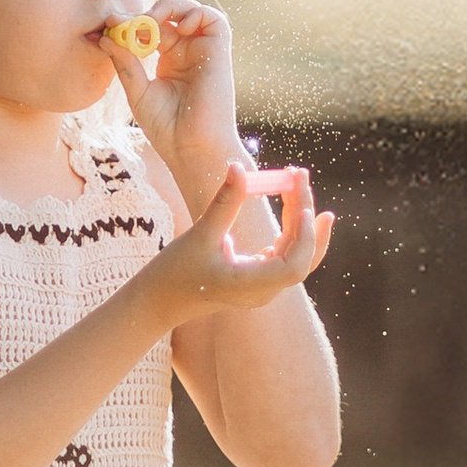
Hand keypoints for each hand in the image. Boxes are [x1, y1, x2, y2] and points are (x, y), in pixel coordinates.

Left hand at [105, 1, 242, 203]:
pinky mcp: (219, 52)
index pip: (150, 30)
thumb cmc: (167, 129)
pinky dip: (194, 13)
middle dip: (143, 14)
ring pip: (191, 11)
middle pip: (168, 17)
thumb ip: (126, 63)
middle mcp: (188, 54)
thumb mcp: (138, 92)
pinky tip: (176, 27)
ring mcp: (203, 52)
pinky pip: (213, 18)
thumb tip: (106, 37)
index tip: (108, 26)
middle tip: (121, 21)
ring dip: (169, 7)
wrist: (192, 150)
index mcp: (169, 62)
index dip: (130, 24)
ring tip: (149, 20)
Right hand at [148, 163, 331, 321]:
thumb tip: (238, 167)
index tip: (304, 207)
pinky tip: (297, 209)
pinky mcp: (258, 281)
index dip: (306, 238)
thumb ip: (225, 202)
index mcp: (249, 286)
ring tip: (301, 185)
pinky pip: (286, 256)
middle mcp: (262, 292)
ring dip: (303, 222)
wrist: (160, 299)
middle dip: (306, 215)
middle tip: (300, 175)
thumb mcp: (200, 234)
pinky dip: (294, 232)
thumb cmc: (175, 271)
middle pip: (300, 257)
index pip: (293, 267)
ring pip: (297, 256)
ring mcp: (262, 288)